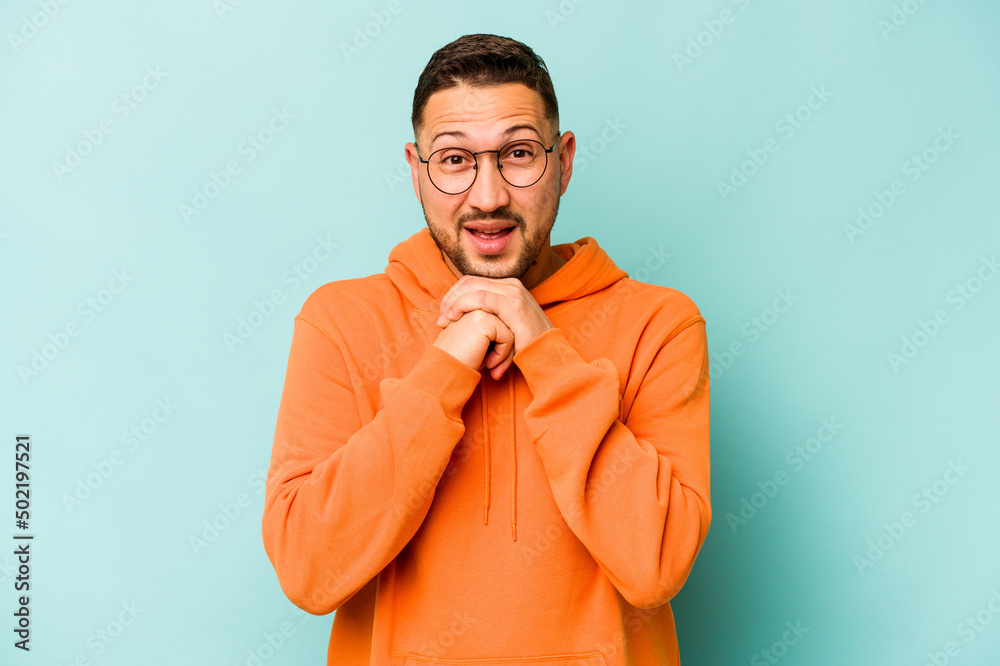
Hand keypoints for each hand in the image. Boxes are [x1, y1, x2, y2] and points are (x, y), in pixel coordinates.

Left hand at [435, 276, 554, 373]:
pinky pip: (480, 298)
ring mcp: (514, 292)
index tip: (444, 314)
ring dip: (453, 302)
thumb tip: (464, 318)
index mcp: (508, 287)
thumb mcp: (504, 328)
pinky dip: (463, 305)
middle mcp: (512, 285)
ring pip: (472, 287)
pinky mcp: (513, 305)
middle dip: (450, 298)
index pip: (473, 281)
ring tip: (444, 320)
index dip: (454, 295)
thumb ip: (488, 318)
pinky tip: (454, 317)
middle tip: (440, 319)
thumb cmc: (524, 348)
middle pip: (469, 281)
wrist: (547, 356)